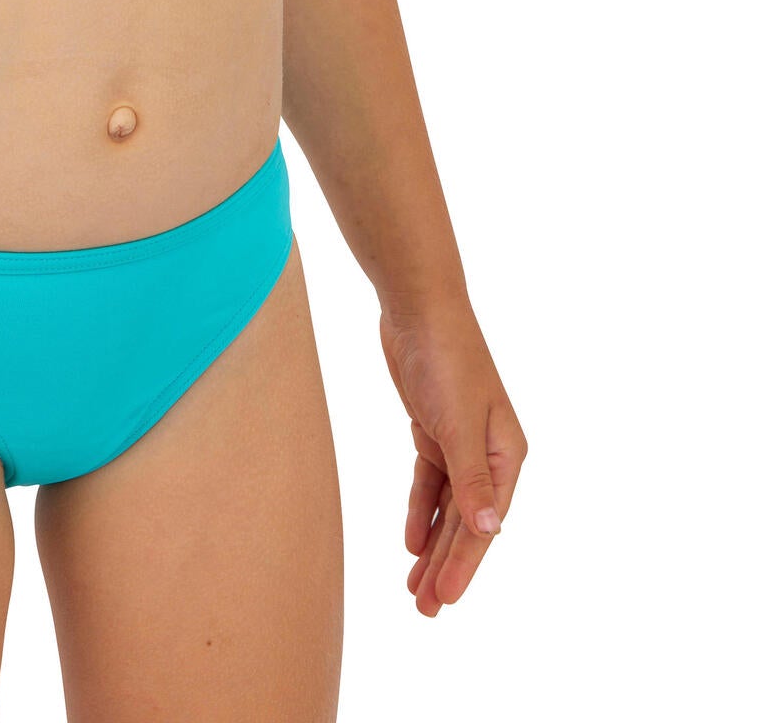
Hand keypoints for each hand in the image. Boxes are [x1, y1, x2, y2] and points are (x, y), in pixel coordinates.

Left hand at [379, 297, 526, 615]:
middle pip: (467, 523)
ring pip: (447, 508)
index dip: (466, 564)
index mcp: (506, 455)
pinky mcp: (433, 429)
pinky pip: (430, 482)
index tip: (446, 599)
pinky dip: (420, 511)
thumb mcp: (458, 423)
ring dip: (433, 547)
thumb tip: (488, 532)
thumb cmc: (447, 360)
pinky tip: (411, 542)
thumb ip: (471, 478)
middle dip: (448, 567)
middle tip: (425, 610)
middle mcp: (489, 454)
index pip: (485, 524)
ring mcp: (461, 442)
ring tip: (416, 589)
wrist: (419, 308)